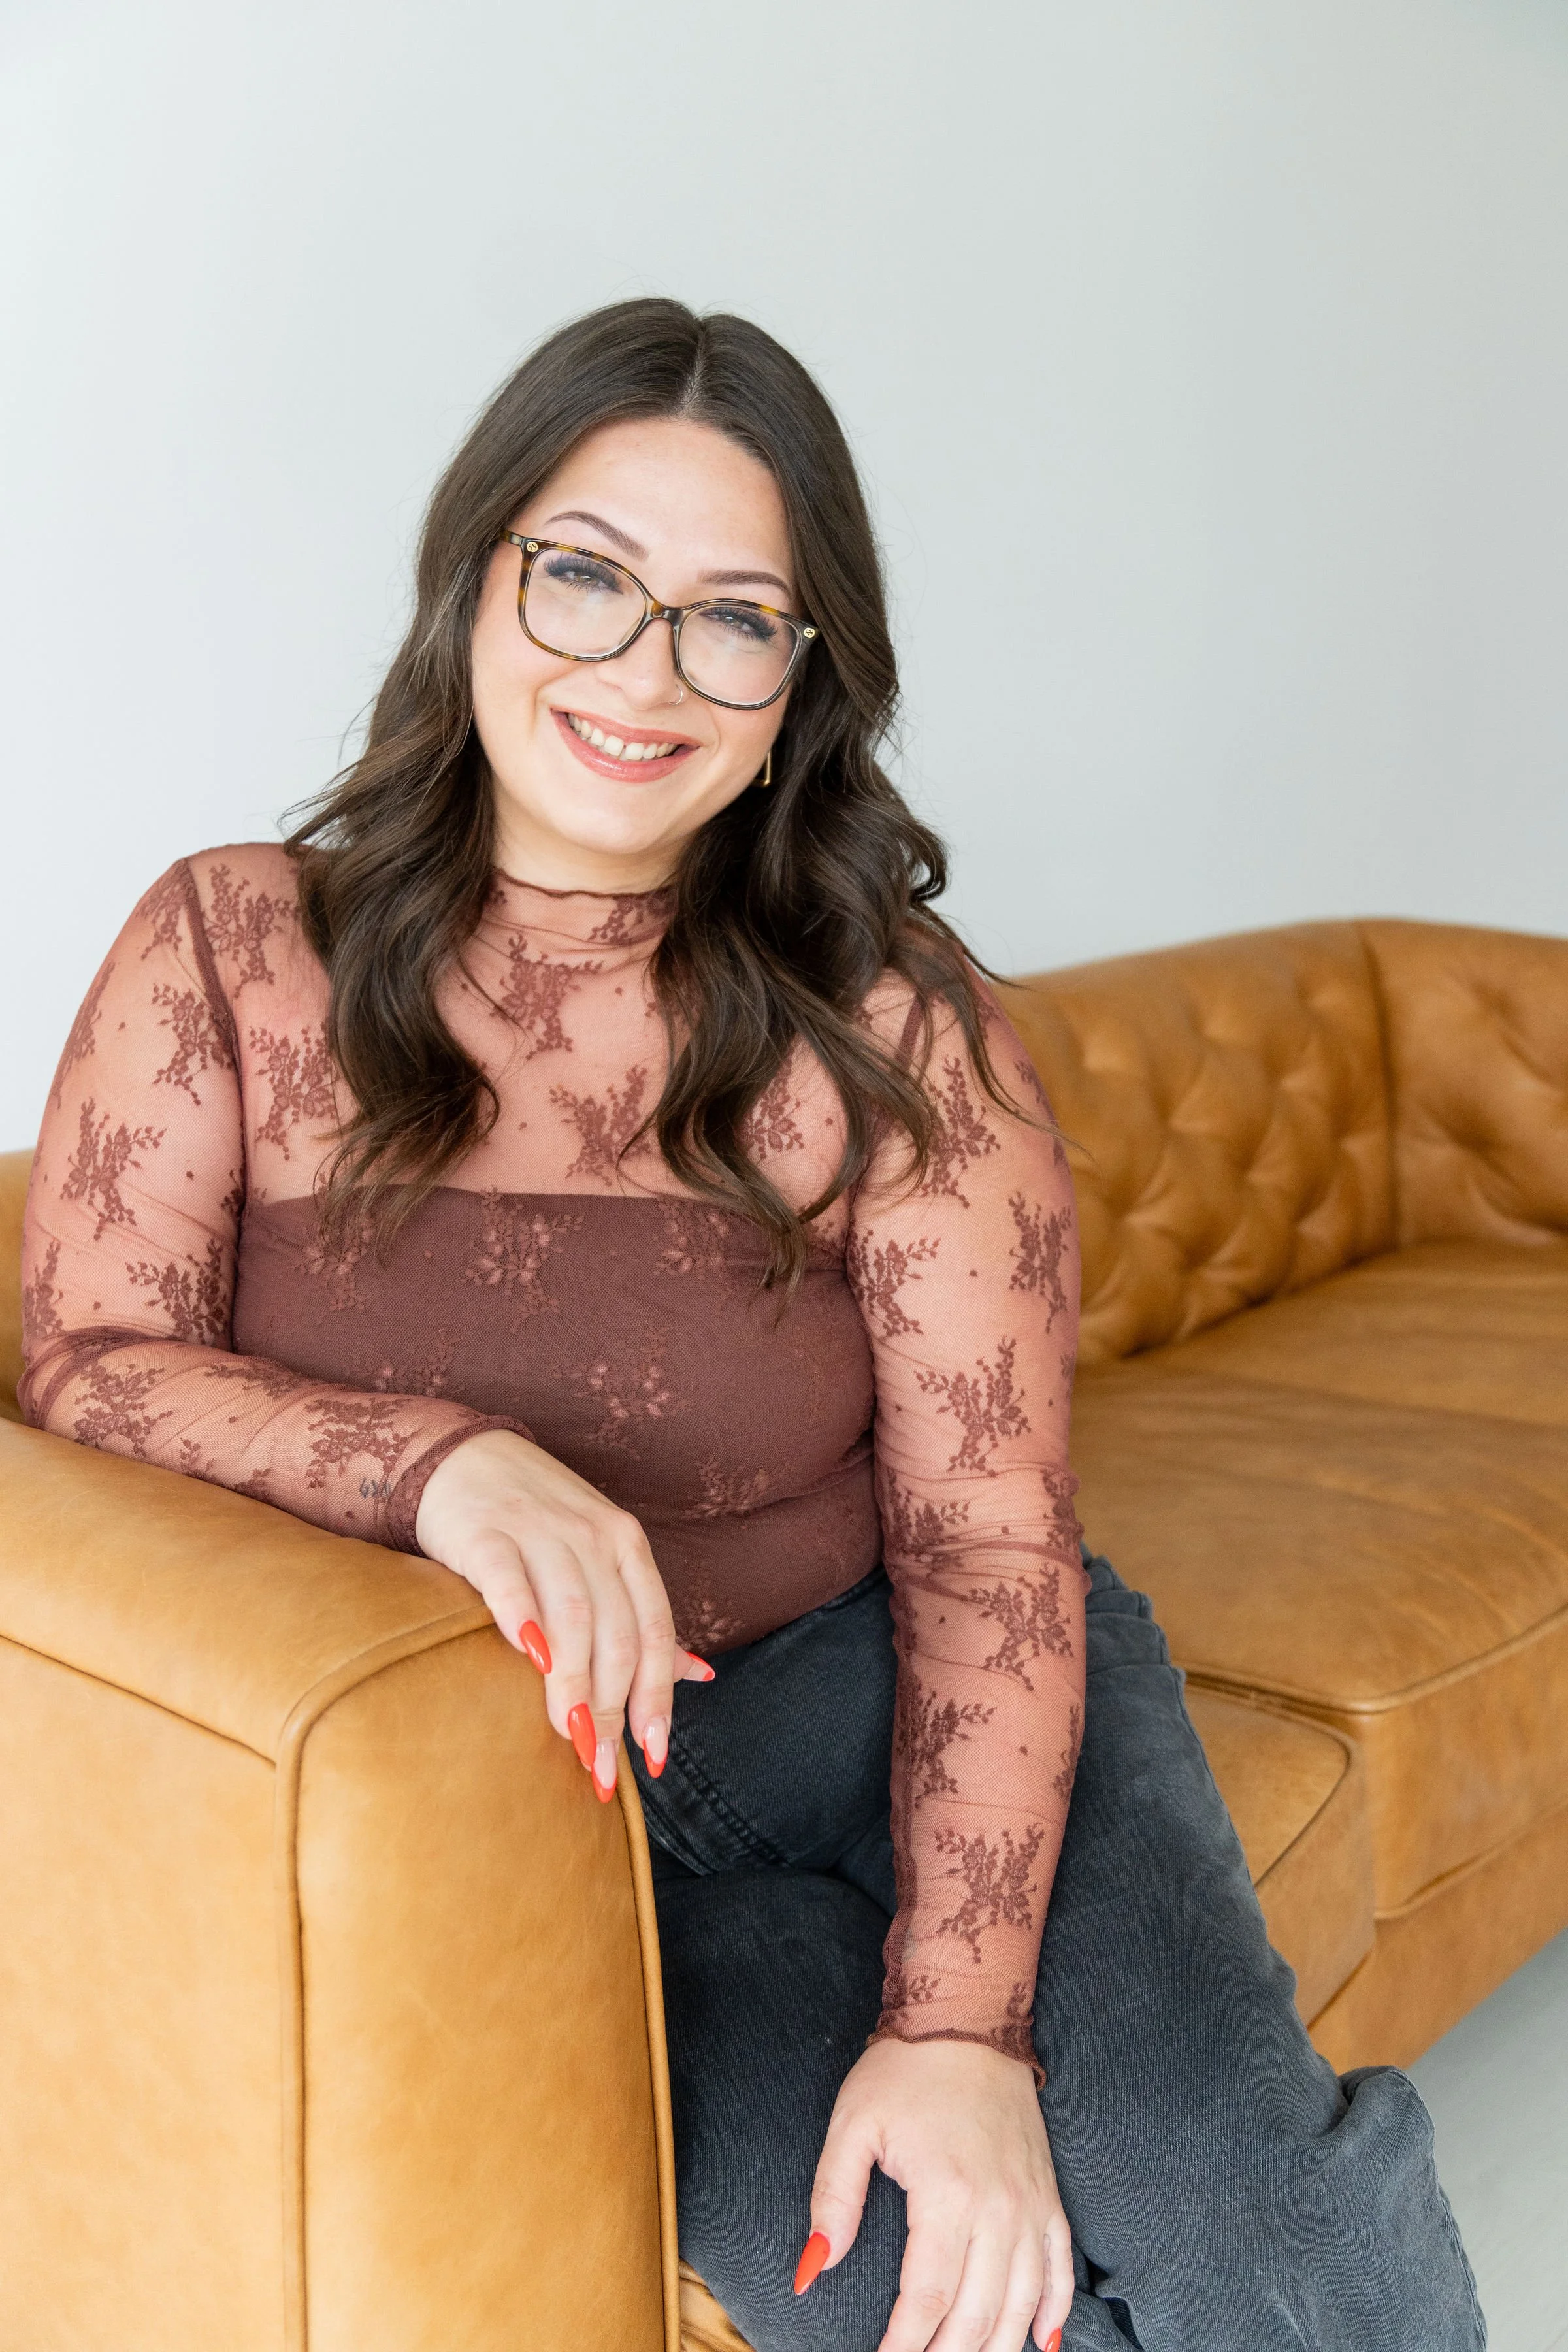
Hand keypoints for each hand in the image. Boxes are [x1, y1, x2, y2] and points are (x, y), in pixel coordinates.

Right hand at [414, 1427, 711, 1796]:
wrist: (463, 1457)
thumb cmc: (539, 1520)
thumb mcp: (603, 1556)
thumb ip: (643, 1616)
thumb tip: (699, 1675)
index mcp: (627, 1546)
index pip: (653, 1630)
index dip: (656, 1695)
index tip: (651, 1755)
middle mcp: (593, 1537)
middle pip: (615, 1633)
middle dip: (611, 1706)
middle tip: (598, 1764)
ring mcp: (540, 1532)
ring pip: (571, 1616)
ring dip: (572, 1683)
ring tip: (570, 1736)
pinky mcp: (487, 1533)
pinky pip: (510, 1580)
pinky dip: (523, 1618)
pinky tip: (530, 1657)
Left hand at [801, 2037, 1071, 2351]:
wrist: (969, 2018)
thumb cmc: (905, 2070)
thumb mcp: (853, 2126)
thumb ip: (833, 2201)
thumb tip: (813, 2269)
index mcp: (947, 2194)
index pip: (925, 2299)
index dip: (902, 2345)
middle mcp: (999, 2209)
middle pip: (976, 2315)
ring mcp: (1031, 2205)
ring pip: (1022, 2304)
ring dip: (996, 2348)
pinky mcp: (1049, 2196)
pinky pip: (1062, 2270)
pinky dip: (1054, 2313)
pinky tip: (1038, 2344)